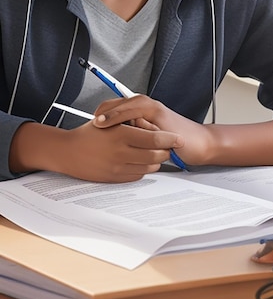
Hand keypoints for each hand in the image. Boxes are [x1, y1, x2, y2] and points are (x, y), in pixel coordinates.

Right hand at [58, 119, 183, 181]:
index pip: (154, 139)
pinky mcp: (114, 178)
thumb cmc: (89, 133)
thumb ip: (131, 121)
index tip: (177, 138)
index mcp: (121, 134)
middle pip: (156, 155)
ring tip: (154, 153)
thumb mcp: (110, 120)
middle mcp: (120, 152)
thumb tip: (154, 125)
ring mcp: (118, 167)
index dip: (170, 139)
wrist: (68, 152)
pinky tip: (139, 160)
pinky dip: (144, 168)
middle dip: (166, 151)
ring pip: (149, 167)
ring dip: (156, 160)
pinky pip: (138, 175)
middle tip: (169, 146)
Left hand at [93, 95, 212, 165]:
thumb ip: (134, 136)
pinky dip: (125, 117)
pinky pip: (138, 113)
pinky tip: (120, 127)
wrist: (197, 143)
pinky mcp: (158, 113)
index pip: (113, 107)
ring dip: (110, 114)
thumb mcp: (148, 139)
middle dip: (101, 112)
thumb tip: (112, 142)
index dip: (99, 114)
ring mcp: (152, 108)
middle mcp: (144, 105)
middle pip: (115, 103)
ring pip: (125, 106)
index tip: (87, 126)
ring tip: (97, 123)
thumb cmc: (173, 142)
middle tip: (89, 124)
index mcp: (140, 110)